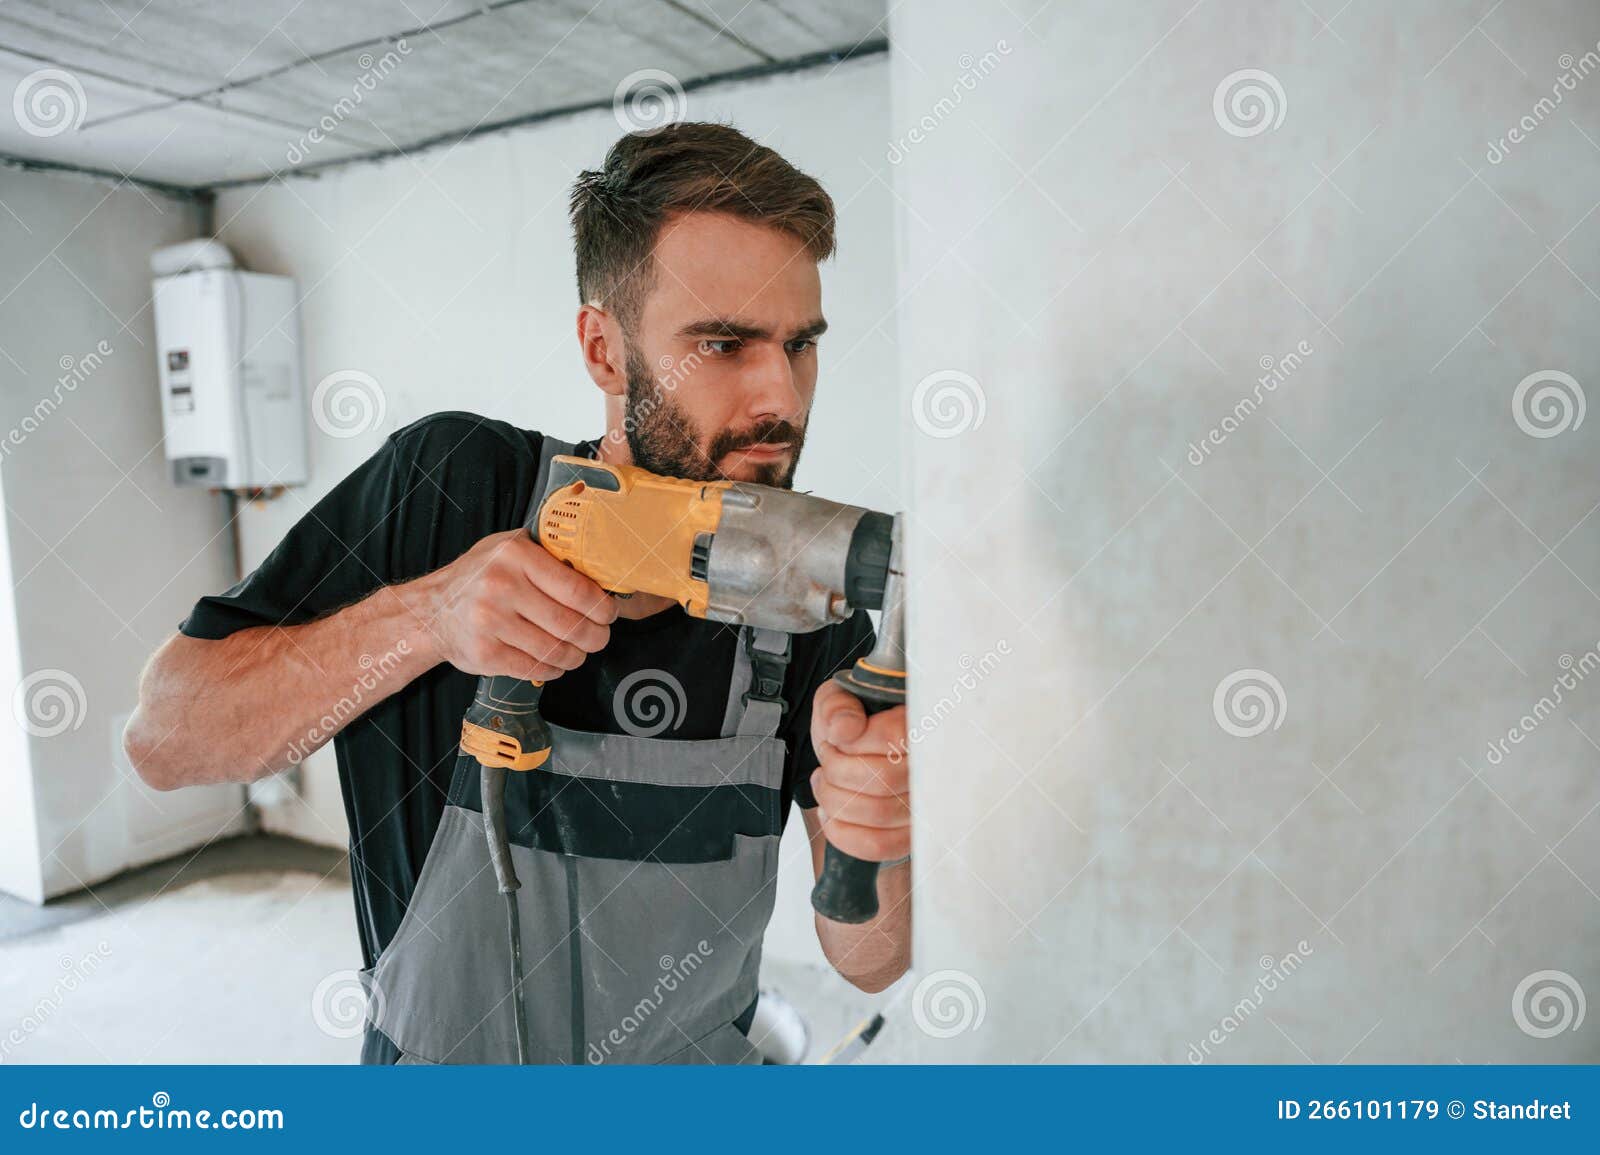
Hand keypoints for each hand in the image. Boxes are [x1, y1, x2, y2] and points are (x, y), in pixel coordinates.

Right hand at [423, 529, 616, 680]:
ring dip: (576, 656)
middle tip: (599, 637)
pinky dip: (553, 670)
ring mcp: (491, 623)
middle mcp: (501, 587)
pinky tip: (554, 662)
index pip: (576, 589)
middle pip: (571, 624)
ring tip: (578, 651)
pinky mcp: (485, 654)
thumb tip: (597, 573)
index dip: (602, 607)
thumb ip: (548, 555)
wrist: (431, 612)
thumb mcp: (509, 547)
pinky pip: (535, 669)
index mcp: (515, 556)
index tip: (609, 613)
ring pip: (556, 650)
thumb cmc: (479, 576)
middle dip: (596, 636)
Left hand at [808, 681, 910, 861]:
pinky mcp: (912, 834)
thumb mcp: (841, 696)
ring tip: (825, 781)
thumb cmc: (857, 721)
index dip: (855, 740)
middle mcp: (934, 766)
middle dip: (837, 769)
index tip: (838, 735)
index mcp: (922, 723)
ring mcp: (926, 804)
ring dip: (835, 798)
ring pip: (877, 814)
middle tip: (828, 756)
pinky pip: (879, 845)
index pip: (895, 737)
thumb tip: (845, 729)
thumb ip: (839, 705)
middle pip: (881, 780)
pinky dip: (843, 833)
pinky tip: (830, 813)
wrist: (860, 749)